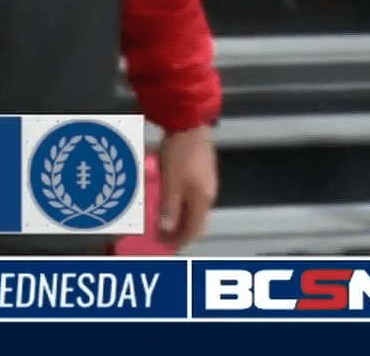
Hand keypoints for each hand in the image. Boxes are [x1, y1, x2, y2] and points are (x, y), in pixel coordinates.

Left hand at [155, 124, 217, 246]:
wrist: (188, 123)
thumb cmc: (180, 152)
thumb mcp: (172, 183)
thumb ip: (170, 207)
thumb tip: (167, 228)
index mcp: (203, 198)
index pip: (195, 229)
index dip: (181, 240)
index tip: (167, 245)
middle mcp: (208, 192)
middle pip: (195, 219)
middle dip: (179, 229)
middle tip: (162, 235)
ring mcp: (205, 181)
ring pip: (192, 207)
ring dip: (178, 215)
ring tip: (162, 218)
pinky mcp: (200, 170)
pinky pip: (189, 194)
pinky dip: (178, 201)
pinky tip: (166, 197)